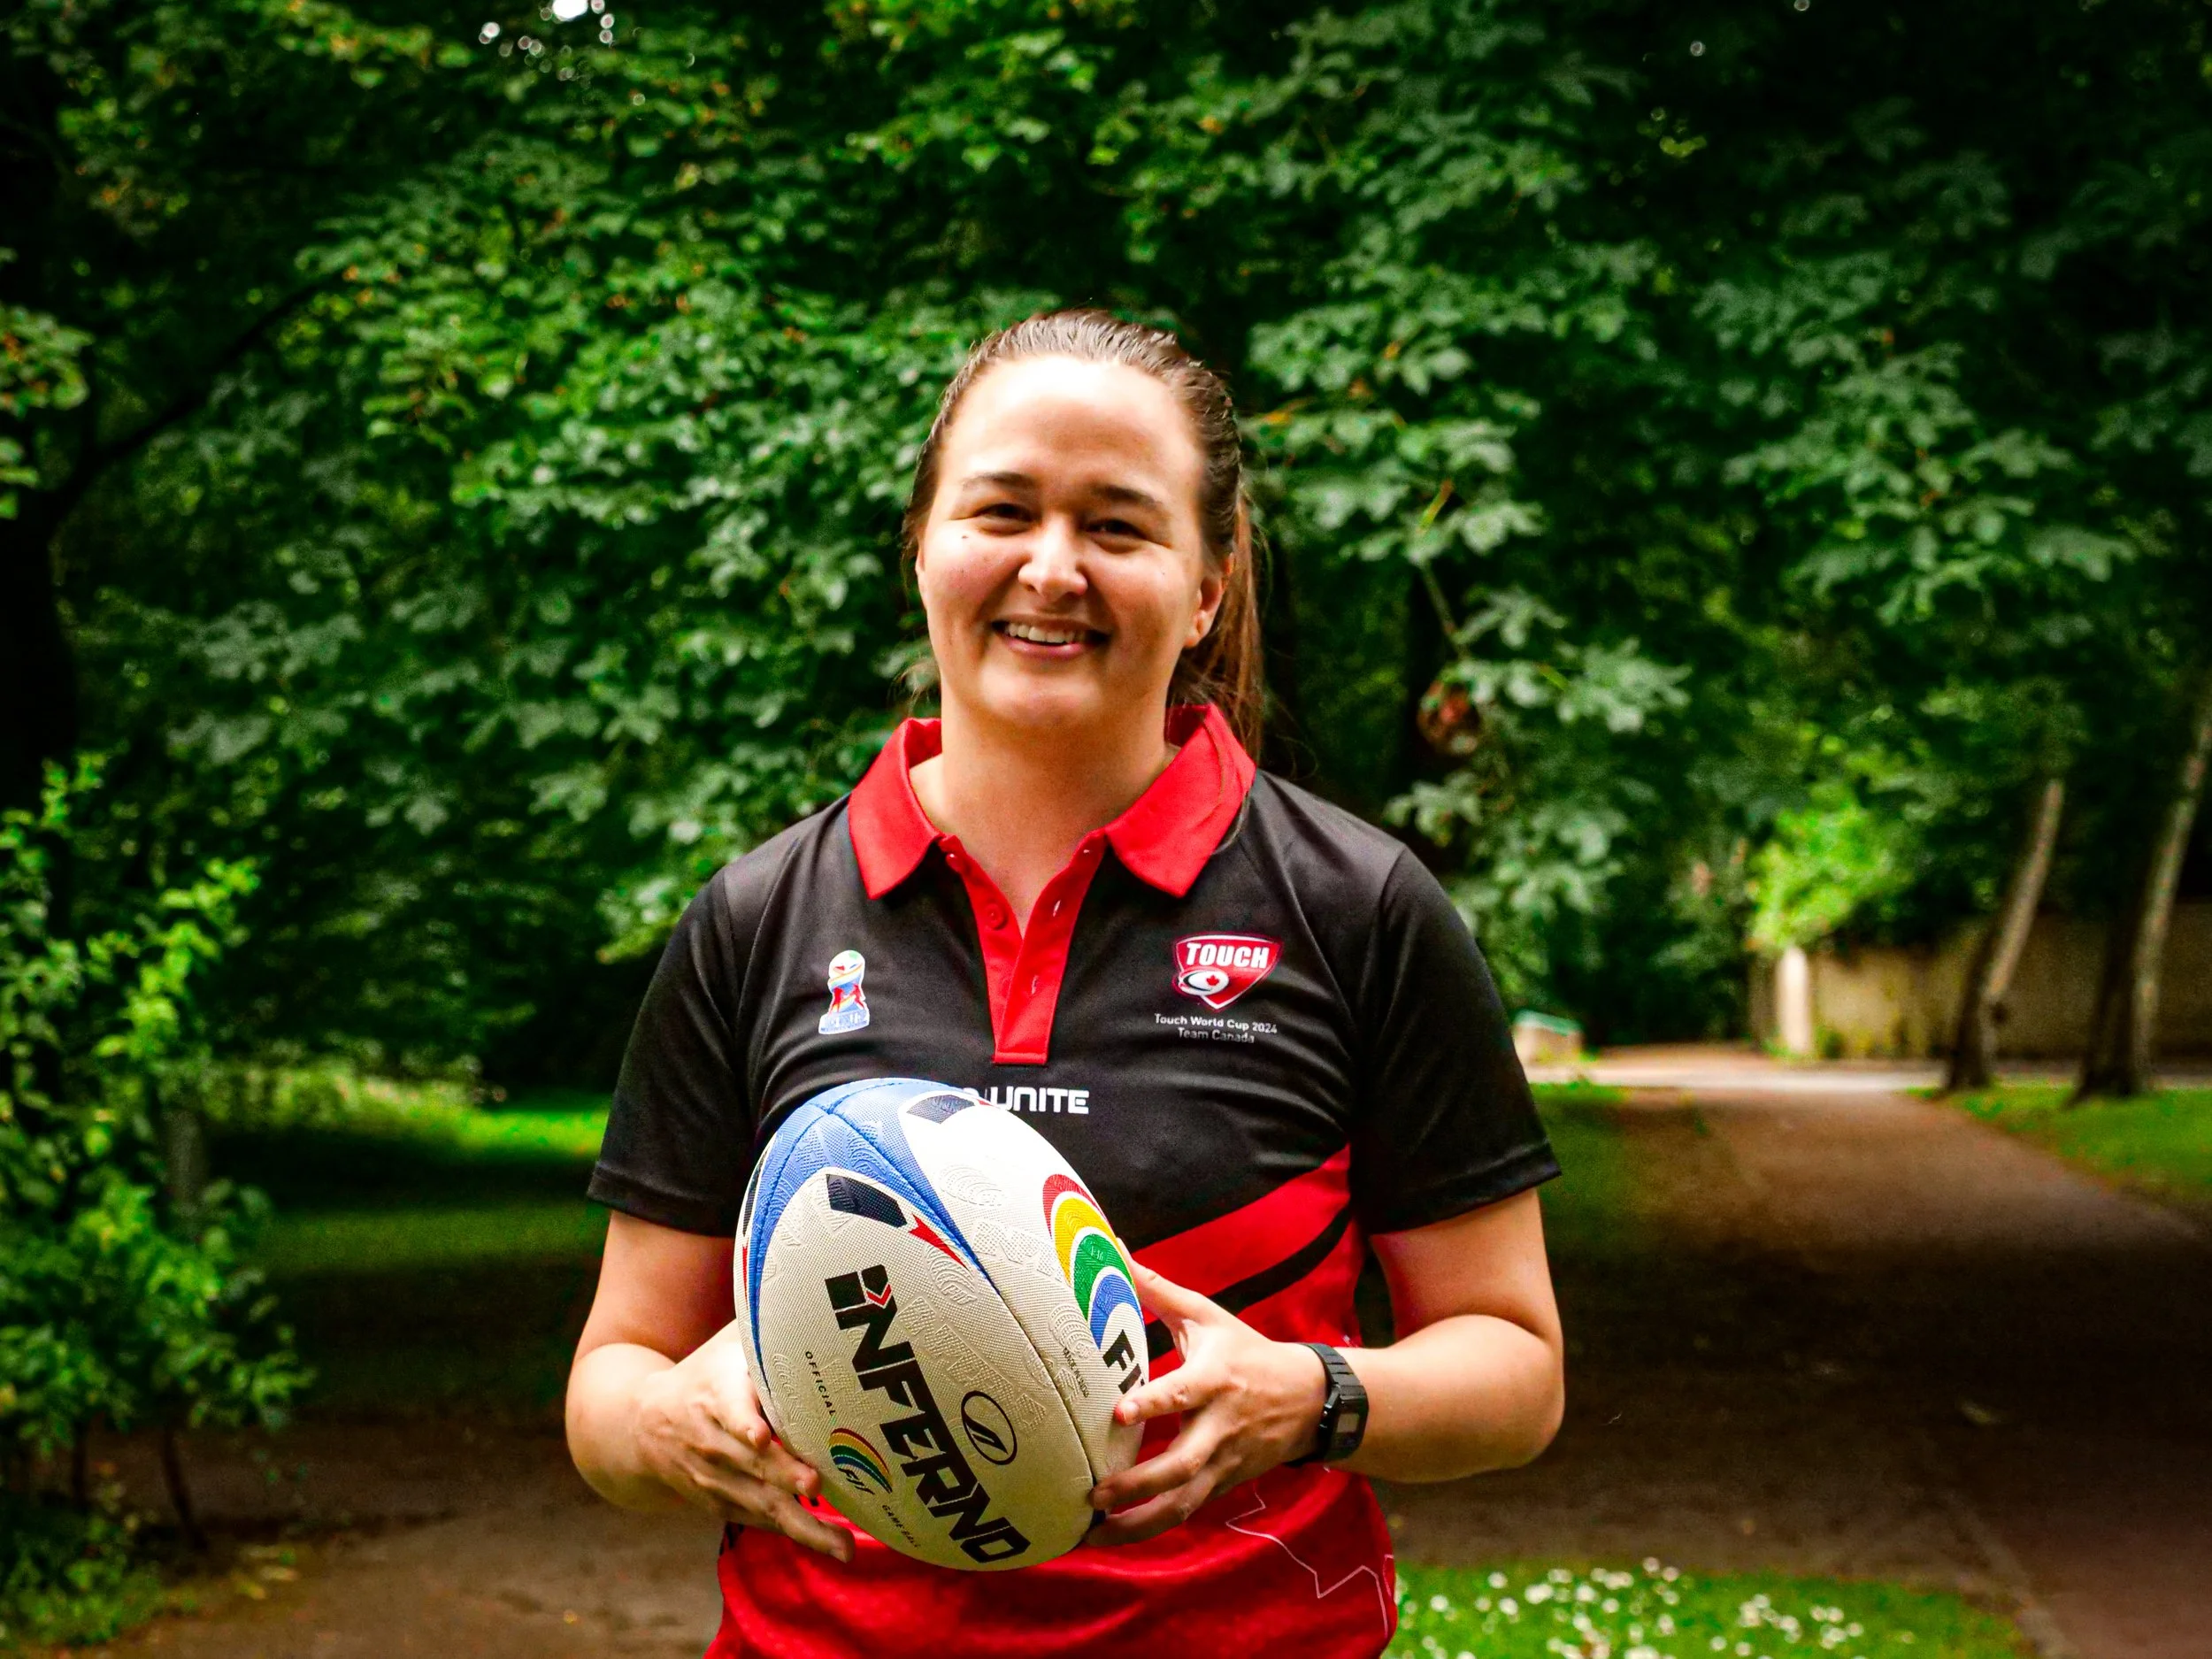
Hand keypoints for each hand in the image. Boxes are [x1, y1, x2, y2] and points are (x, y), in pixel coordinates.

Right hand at [631, 1327, 853, 1561]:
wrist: (642, 1427)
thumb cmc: (705, 1374)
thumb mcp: (726, 1344)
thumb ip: (765, 1328)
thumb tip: (819, 1299)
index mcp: (713, 1394)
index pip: (726, 1408)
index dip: (742, 1421)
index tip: (758, 1434)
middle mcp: (712, 1441)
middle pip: (750, 1462)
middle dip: (783, 1475)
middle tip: (815, 1482)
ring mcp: (716, 1479)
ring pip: (759, 1503)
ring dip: (802, 1524)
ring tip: (842, 1545)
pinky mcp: (723, 1504)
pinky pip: (760, 1521)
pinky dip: (794, 1532)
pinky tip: (832, 1545)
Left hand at [1085, 1262, 1330, 1544]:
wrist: (1307, 1400)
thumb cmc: (1245, 1352)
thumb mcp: (1208, 1317)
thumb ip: (1159, 1290)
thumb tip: (1114, 1249)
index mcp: (1214, 1380)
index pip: (1182, 1393)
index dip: (1153, 1404)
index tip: (1119, 1411)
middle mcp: (1218, 1427)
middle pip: (1182, 1465)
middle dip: (1138, 1484)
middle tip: (1095, 1492)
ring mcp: (1223, 1463)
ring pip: (1183, 1503)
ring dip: (1139, 1523)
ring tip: (1094, 1534)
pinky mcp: (1222, 1484)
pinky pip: (1186, 1511)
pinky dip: (1151, 1527)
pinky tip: (1114, 1536)